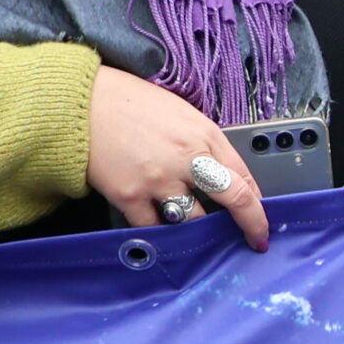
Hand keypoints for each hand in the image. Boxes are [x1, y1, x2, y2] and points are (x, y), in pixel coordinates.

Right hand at [85, 68, 267, 250]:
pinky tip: (163, 231)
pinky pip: (154, 228)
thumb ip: (205, 145)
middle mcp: (187, 157)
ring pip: (193, 219)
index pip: (244, 176)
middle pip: (232, 199)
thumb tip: (224, 176)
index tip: (261, 220)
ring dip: (197, 226)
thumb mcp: (182, 115)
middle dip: (249, 224)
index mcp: (204, 134)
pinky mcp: (129, 196)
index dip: (257, 203)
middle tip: (254, 239)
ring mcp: (158, 180)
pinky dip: (161, 232)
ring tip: (194, 226)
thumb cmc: (131, 104)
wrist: (82, 104)